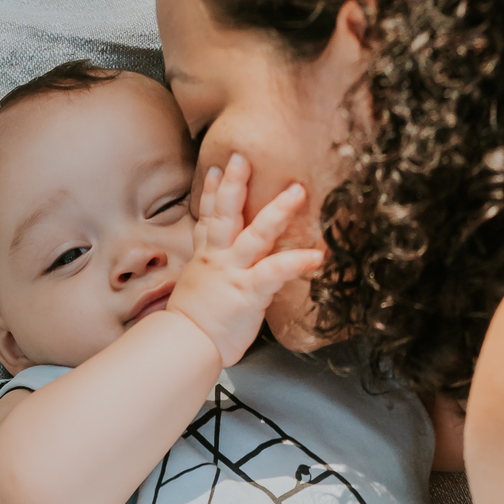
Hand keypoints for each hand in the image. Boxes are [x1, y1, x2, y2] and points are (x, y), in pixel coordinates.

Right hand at [166, 155, 325, 367]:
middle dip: (234, 184)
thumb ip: (211, 279)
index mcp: (206, 259)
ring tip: (297, 191)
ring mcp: (233, 272)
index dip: (211, 192)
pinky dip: (297, 262)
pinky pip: (275, 272)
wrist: (185, 345)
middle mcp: (218, 259)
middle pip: (225, 213)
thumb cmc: (193, 328)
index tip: (217, 169)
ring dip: (277, 211)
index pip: (207, 219)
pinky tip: (318, 256)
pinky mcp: (249, 291)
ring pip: (255, 234)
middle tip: (243, 157)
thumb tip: (223, 279)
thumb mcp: (197, 294)